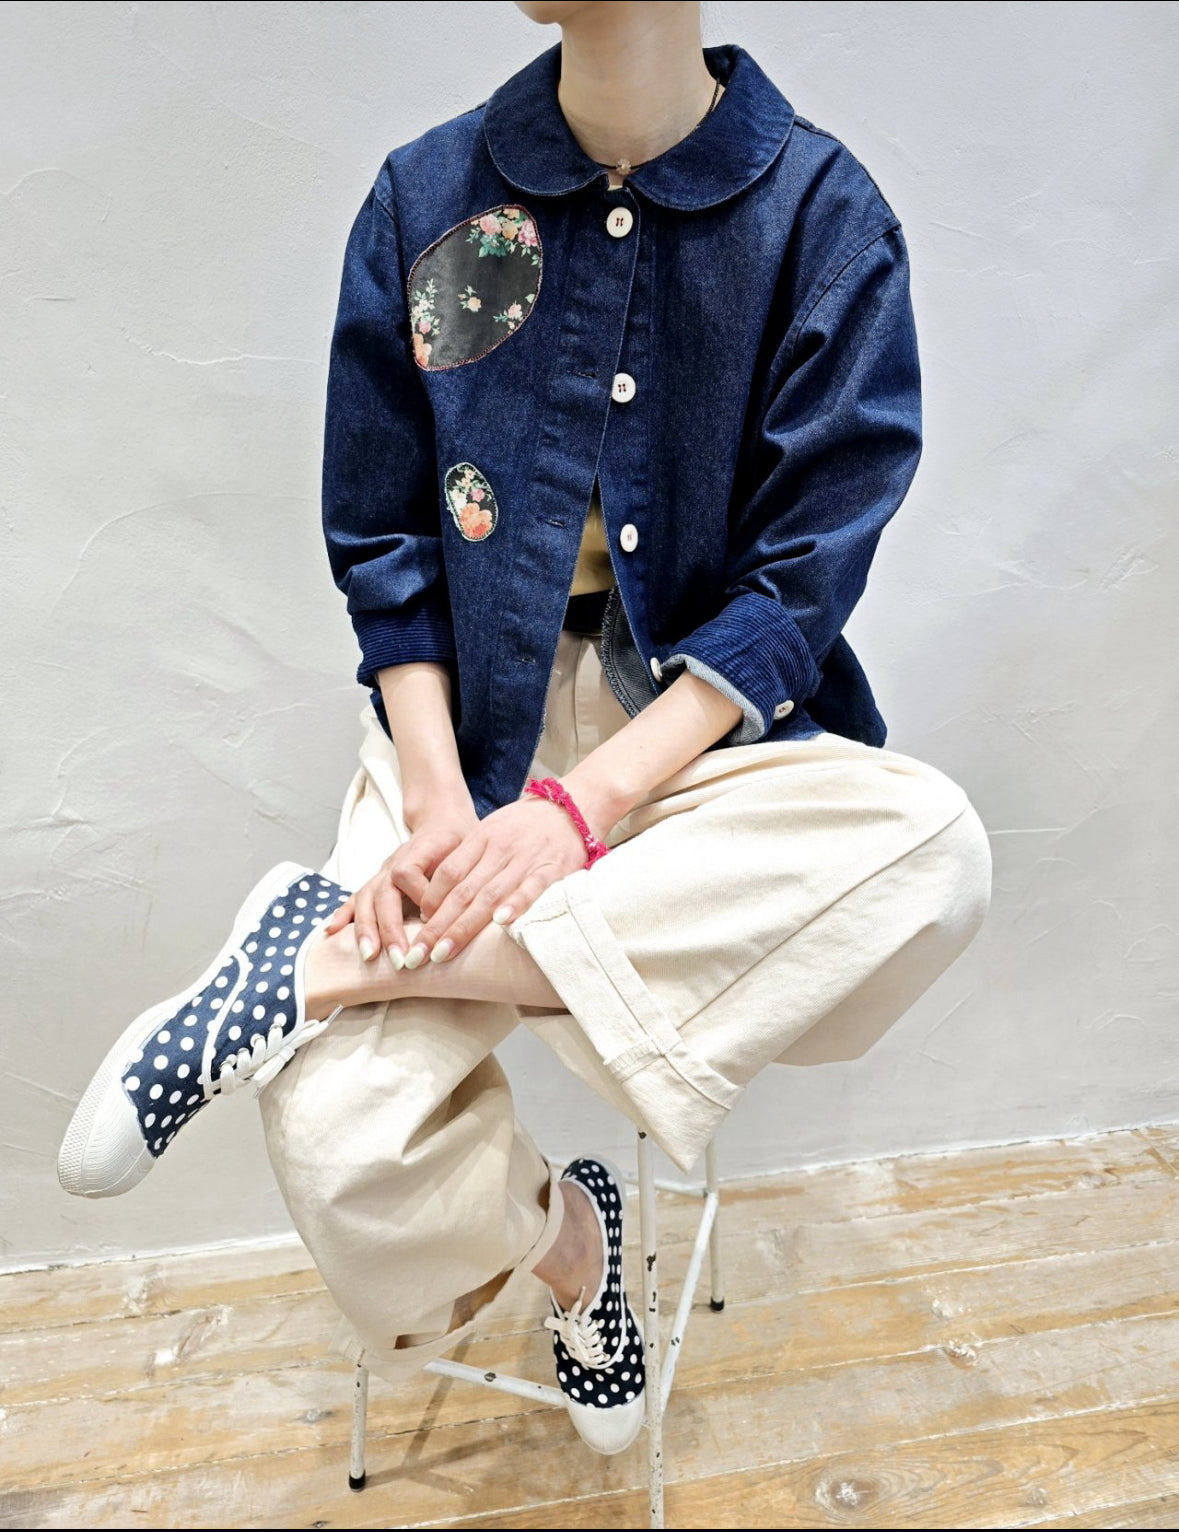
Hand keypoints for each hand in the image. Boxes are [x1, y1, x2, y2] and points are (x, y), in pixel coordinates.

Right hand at [324, 797, 479, 963]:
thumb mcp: (466, 849)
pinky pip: (356, 898)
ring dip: (366, 929)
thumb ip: (456, 875)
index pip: (407, 873)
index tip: (431, 917)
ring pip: (367, 899)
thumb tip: (446, 910)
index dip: (418, 895)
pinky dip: (344, 914)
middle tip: (399, 958)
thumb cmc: (458, 841)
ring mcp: (381, 873)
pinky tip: (331, 931)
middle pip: (383, 893)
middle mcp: (394, 862)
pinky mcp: (376, 883)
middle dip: (390, 928)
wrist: (441, 824)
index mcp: (417, 850)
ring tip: (369, 955)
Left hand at [408, 794, 588, 963]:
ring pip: (489, 895)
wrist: (570, 806)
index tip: (417, 928)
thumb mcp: (491, 830)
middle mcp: (499, 849)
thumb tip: (439, 895)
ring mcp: (525, 859)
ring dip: (465, 927)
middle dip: (437, 926)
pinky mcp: (552, 869)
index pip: (448, 873)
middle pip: (462, 891)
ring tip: (444, 951)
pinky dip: (516, 905)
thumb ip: (469, 858)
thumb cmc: (525, 825)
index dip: (430, 902)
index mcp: (481, 838)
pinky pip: (531, 889)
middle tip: (418, 954)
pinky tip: (500, 924)